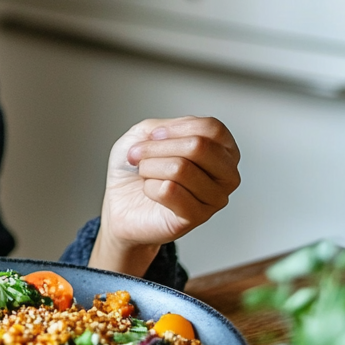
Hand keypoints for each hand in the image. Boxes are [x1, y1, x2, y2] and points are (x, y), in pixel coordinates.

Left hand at [89, 117, 240, 277]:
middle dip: (157, 148)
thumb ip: (166, 127)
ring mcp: (215, 198)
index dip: (175, 128)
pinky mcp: (196, 217)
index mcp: (223, 149)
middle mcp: (226, 175)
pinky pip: (169, 191)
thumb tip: (170, 136)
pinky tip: (151, 192)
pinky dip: (149, 187)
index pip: (211, 128)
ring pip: (180, 168)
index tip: (152, 136)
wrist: (118, 202)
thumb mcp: (147, 133)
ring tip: (145, 175)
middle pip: (198, 146)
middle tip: (139, 155)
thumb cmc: (136, 168)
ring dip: (149, 167)